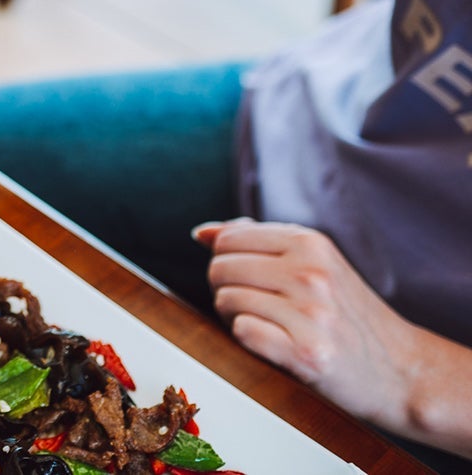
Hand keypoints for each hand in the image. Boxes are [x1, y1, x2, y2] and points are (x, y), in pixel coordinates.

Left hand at [195, 219, 420, 428]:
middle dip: (226, 289)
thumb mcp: (314, 263)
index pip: (226, 240)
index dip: (225, 261)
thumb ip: (258, 242)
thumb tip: (201, 233)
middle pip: (220, 269)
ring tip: (270, 325)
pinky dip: (249, 340)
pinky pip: (243, 332)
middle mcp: (311, 273)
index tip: (248, 279)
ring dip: (235, 317)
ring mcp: (311, 314)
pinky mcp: (308, 353)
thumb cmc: (347, 313)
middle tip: (258, 307)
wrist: (403, 371)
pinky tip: (276, 344)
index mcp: (311, 243)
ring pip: (226, 300)